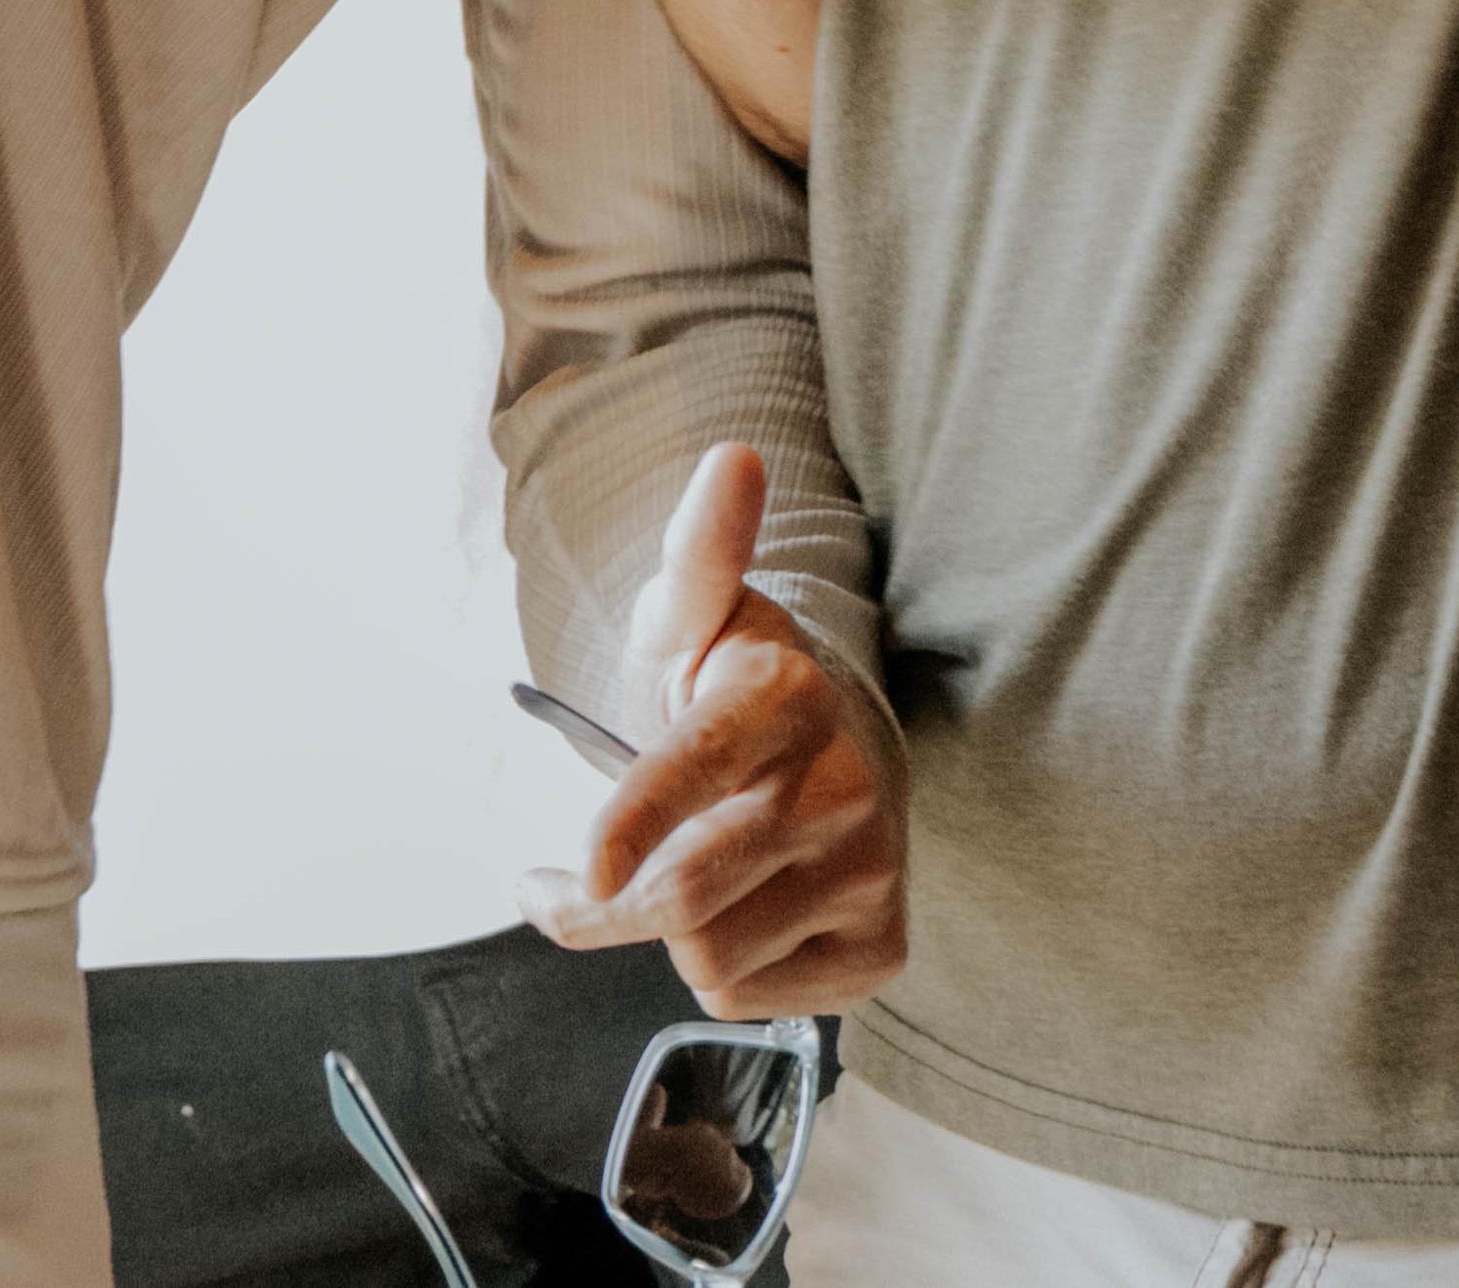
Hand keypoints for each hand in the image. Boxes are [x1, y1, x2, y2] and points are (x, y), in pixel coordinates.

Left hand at [526, 446, 907, 1016]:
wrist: (844, 748)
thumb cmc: (739, 686)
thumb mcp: (698, 613)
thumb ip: (696, 549)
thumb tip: (732, 458)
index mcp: (782, 695)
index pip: (694, 768)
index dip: (634, 824)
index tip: (581, 869)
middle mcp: (840, 784)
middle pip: (680, 896)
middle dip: (607, 903)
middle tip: (576, 882)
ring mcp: (870, 870)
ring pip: (708, 959)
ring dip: (665, 935)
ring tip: (679, 878)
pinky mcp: (882, 944)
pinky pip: (753, 1000)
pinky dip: (724, 970)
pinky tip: (738, 914)